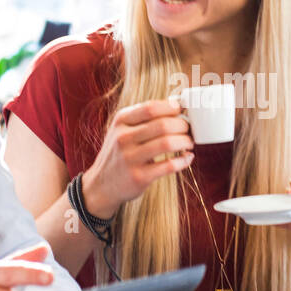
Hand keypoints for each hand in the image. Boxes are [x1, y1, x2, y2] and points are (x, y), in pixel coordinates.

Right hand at [81, 100, 194, 216]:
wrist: (102, 184)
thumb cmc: (120, 152)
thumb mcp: (122, 129)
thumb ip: (143, 117)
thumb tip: (176, 105)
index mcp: (121, 121)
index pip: (151, 108)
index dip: (171, 107)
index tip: (181, 110)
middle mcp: (123, 138)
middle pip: (163, 125)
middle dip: (182, 125)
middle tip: (188, 129)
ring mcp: (130, 158)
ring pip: (167, 144)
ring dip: (185, 142)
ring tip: (188, 143)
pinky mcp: (139, 177)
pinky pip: (169, 166)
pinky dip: (183, 160)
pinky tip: (187, 158)